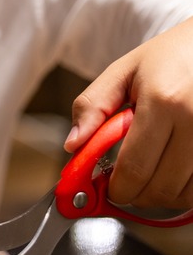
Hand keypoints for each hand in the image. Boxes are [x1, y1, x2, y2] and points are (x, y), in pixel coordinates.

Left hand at [66, 17, 192, 208]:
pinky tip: (172, 170)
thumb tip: (72, 145)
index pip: (133, 169)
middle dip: (134, 194)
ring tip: (151, 169)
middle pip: (158, 189)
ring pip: (182, 195)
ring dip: (160, 194)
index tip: (106, 187)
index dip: (115, 189)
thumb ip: (92, 107)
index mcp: (163, 101)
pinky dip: (182, 189)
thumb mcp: (123, 72)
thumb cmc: (168, 58)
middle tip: (126, 180)